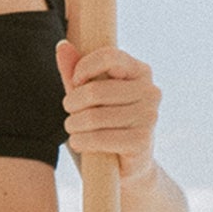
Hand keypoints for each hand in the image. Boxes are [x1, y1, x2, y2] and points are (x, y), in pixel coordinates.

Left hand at [55, 40, 160, 183]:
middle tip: (69, 112)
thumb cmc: (102, 123)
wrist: (123, 165)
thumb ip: (74, 71)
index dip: (83, 67)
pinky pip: (100, 138)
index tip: (74, 82)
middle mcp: (150, 91)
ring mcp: (149, 117)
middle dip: (72, 103)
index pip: (109, 56)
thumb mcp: (86, 96)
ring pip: (94, 116)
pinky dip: (81, 141)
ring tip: (73, 128)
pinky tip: (79, 142)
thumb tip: (62, 46)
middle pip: (95, 91)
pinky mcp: (142, 141)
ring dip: (73, 125)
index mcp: (140, 71)